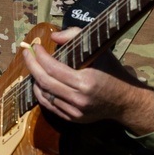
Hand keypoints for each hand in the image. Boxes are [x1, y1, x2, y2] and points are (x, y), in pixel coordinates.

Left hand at [22, 28, 153, 133]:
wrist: (126, 101)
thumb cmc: (113, 71)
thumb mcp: (100, 50)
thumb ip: (77, 36)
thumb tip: (53, 37)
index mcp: (85, 81)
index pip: (52, 68)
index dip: (40, 56)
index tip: (35, 46)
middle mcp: (78, 98)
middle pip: (44, 82)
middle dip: (32, 66)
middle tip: (27, 53)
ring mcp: (75, 111)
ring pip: (45, 95)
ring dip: (35, 80)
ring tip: (33, 66)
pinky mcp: (73, 118)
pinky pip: (50, 106)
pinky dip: (42, 93)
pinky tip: (40, 82)